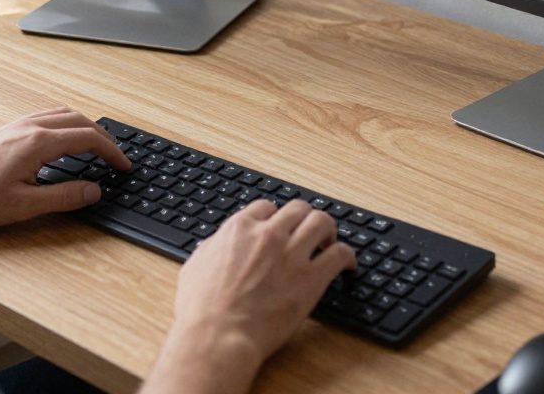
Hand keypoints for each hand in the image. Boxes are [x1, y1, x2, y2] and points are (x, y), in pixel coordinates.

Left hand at [0, 108, 130, 228]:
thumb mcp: (25, 206)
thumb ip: (64, 197)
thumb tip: (94, 190)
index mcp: (40, 143)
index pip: (89, 139)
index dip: (112, 152)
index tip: (124, 165)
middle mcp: (32, 126)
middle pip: (81, 121)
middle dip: (104, 138)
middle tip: (116, 157)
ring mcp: (19, 124)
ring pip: (65, 114)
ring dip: (87, 127)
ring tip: (98, 145)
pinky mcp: (10, 128)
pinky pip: (49, 115)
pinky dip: (68, 123)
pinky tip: (65, 137)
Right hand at [142, 199, 355, 393]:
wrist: (219, 336)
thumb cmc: (202, 310)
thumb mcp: (196, 267)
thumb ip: (211, 249)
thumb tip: (215, 245)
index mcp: (239, 229)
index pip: (266, 207)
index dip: (275, 217)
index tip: (280, 227)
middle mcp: (268, 234)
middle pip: (298, 208)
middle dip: (303, 218)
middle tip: (307, 231)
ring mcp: (292, 254)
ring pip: (322, 222)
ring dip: (327, 230)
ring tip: (329, 241)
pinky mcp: (312, 278)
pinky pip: (340, 254)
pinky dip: (347, 256)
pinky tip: (347, 265)